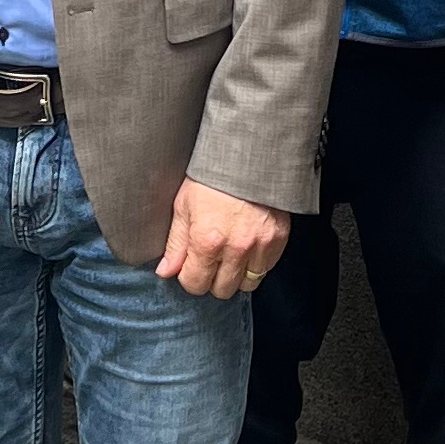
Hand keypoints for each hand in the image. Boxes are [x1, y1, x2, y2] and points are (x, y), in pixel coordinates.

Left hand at [158, 178, 289, 298]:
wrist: (248, 153)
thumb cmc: (214, 174)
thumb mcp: (184, 204)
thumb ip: (176, 243)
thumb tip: (166, 270)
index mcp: (207, 240)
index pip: (195, 284)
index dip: (189, 276)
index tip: (190, 266)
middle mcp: (235, 248)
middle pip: (221, 290)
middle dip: (212, 279)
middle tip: (210, 259)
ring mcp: (260, 245)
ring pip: (247, 284)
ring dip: (237, 275)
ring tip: (230, 254)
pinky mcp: (278, 239)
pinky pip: (267, 268)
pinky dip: (256, 264)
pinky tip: (247, 246)